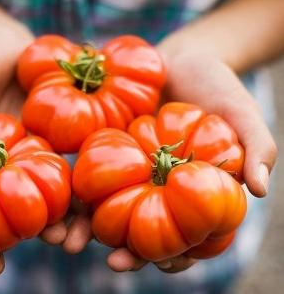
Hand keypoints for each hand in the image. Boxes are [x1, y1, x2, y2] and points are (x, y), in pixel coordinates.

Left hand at [63, 51, 276, 273]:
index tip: (162, 264)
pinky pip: (91, 179)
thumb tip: (261, 190)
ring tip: (71, 243)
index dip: (177, 255)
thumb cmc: (216, 87)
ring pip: (111, 212)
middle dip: (128, 253)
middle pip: (144, 232)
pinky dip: (77, 194)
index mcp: (194, 192)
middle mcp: (160, 190)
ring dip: (90, 231)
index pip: (189, 236)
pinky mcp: (108, 154)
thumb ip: (256, 148)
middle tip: (114, 264)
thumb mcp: (241, 112)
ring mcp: (132, 175)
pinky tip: (64, 206)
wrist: (179, 61)